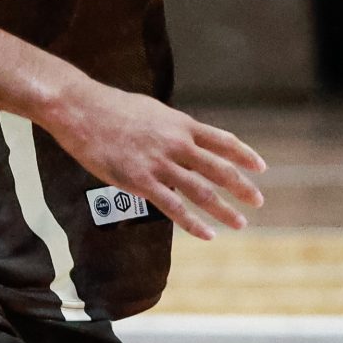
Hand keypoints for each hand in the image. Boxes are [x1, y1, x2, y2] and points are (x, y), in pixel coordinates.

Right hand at [37, 77, 265, 239]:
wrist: (81, 109)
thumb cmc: (112, 107)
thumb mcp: (152, 110)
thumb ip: (171, 127)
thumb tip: (184, 136)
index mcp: (181, 125)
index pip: (223, 141)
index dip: (245, 155)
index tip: (260, 168)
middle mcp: (177, 144)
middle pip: (220, 169)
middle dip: (242, 187)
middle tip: (258, 201)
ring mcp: (160, 164)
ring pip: (202, 191)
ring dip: (225, 210)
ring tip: (240, 223)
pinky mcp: (140, 181)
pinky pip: (174, 208)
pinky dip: (194, 224)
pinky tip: (208, 234)